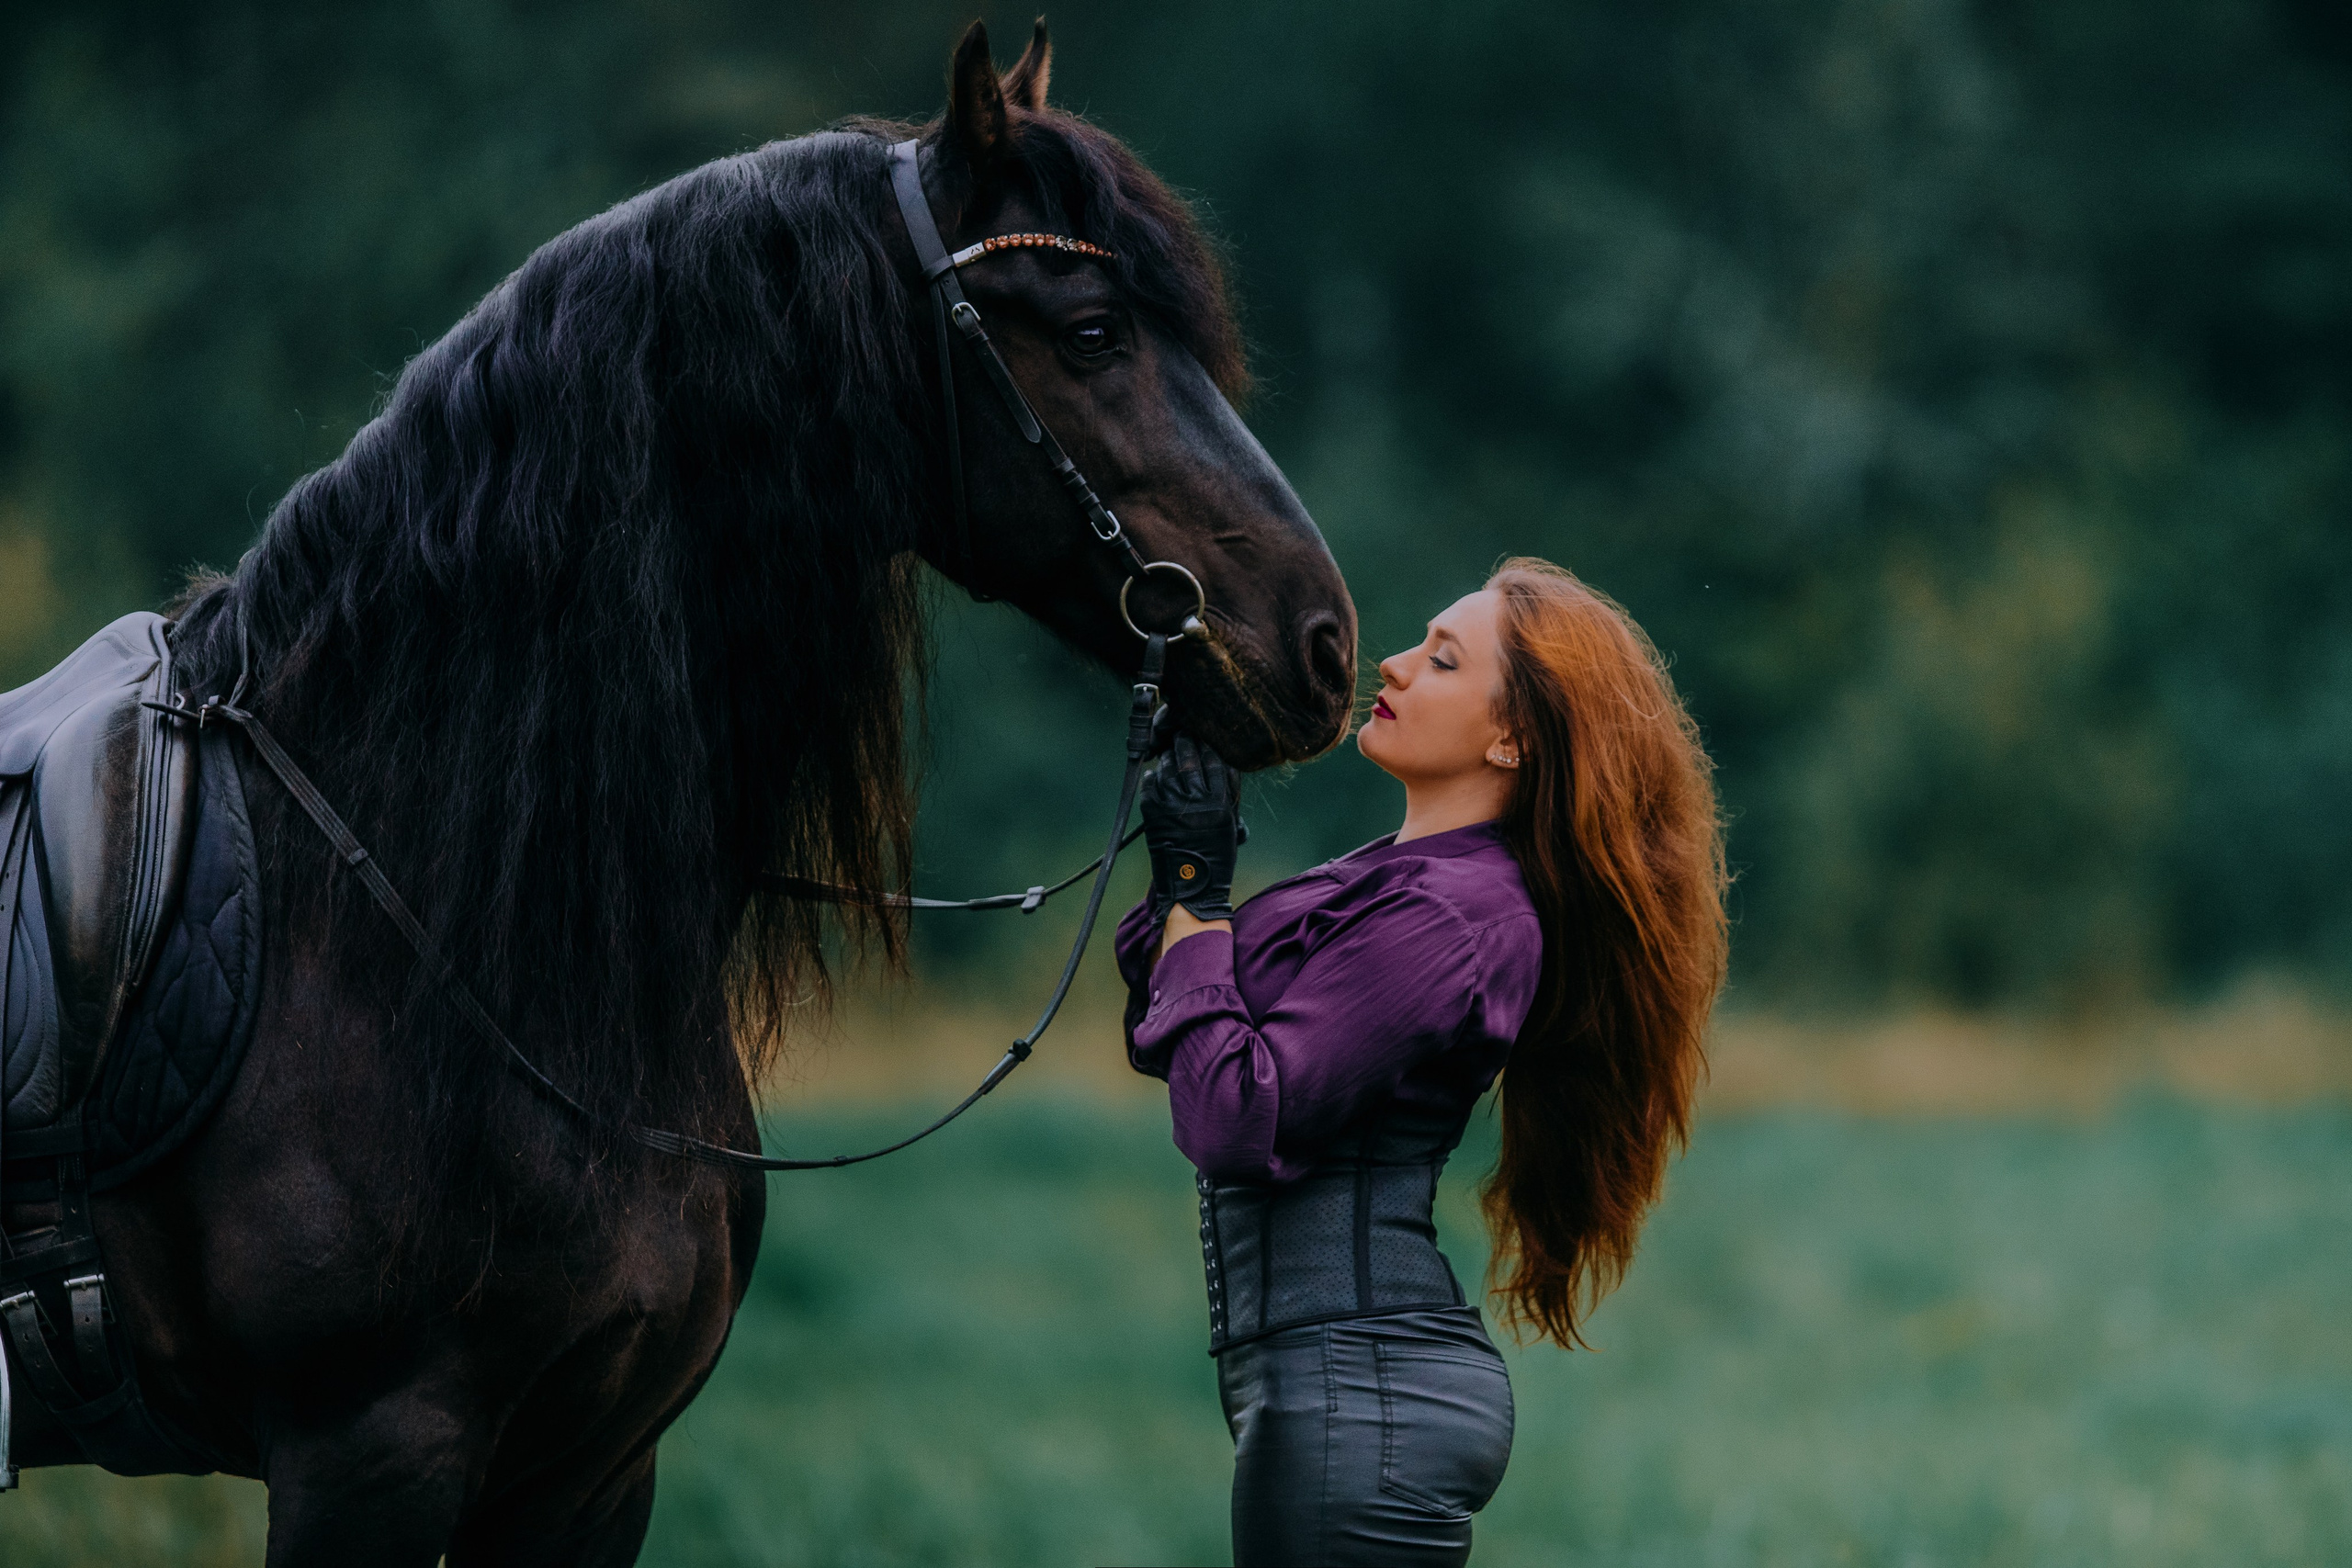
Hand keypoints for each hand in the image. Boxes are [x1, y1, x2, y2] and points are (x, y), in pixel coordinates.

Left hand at [1139, 731, 1241, 921]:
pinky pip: (1151, 784)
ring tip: (1169, 752)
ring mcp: (1172, 807)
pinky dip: (1152, 776)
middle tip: (1183, 733)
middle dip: (1186, 742)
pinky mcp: (1153, 814)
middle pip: (1190, 759)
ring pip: (1169, 768)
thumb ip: (1229, 795)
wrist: (1192, 889)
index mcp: (1220, 805)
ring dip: (1168, 757)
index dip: (1209, 746)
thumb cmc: (1216, 858)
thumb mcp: (1231, 825)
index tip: (1205, 737)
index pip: (1215, 762)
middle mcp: (1197, 803)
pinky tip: (1155, 773)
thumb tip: (1222, 763)